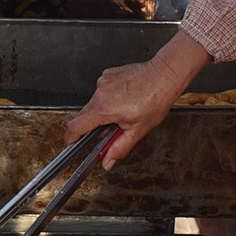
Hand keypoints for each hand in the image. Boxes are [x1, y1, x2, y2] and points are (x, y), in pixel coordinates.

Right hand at [79, 45, 203, 166]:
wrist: (165, 75)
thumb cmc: (156, 98)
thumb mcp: (139, 130)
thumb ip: (119, 148)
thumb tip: (107, 161)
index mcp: (104, 109)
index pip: (75, 127)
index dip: (70, 138)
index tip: (70, 144)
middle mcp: (100, 93)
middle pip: (84, 115)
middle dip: (92, 126)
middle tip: (110, 131)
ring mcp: (102, 82)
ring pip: (93, 103)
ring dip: (102, 112)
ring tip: (122, 112)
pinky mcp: (107, 75)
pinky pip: (101, 91)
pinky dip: (108, 98)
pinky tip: (123, 99)